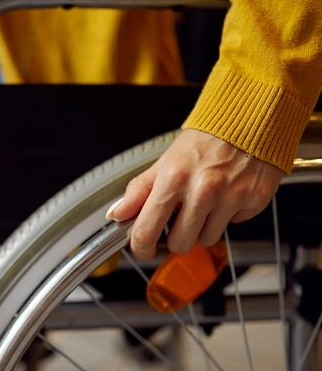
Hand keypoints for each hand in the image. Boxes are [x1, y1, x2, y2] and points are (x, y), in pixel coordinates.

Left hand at [106, 129, 284, 259]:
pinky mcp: (254, 200)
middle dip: (176, 237)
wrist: (249, 121)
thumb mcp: (165, 162)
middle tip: (180, 219)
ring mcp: (231, 197)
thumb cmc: (205, 142)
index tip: (143, 249)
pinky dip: (228, 215)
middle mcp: (202, 190)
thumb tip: (116, 214)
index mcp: (173, 179)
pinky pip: (234, 226)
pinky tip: (227, 196)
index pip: (147, 230)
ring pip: (207, 239)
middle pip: (180, 244)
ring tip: (206, 203)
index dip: (141, 248)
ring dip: (203, 228)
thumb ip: (139, 191)